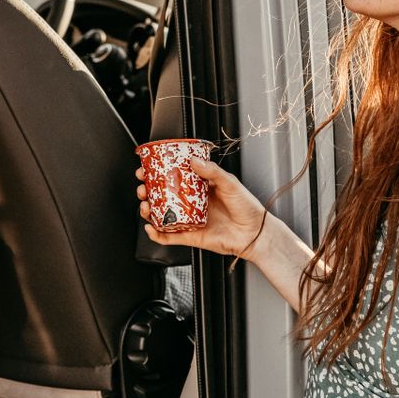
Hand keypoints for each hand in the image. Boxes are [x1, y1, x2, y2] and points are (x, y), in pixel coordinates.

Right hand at [135, 157, 269, 260]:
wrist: (255, 233)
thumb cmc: (247, 208)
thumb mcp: (230, 183)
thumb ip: (212, 171)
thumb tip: (193, 160)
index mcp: (199, 187)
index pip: (173, 177)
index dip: (158, 173)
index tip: (147, 167)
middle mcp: (191, 203)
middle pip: (162, 196)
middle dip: (147, 191)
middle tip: (142, 186)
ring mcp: (189, 220)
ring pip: (162, 215)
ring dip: (148, 211)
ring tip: (145, 205)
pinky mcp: (190, 236)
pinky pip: (169, 237)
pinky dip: (156, 234)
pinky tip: (150, 227)